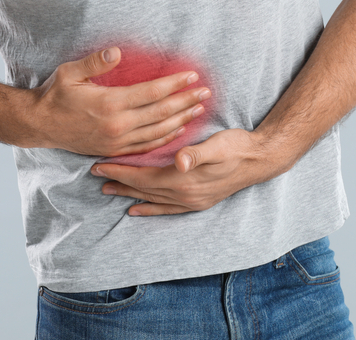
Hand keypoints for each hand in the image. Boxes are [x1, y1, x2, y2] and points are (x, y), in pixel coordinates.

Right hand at [29, 47, 209, 156]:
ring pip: (159, 131)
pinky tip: (178, 129)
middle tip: (205, 92)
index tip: (192, 75)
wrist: (41, 125)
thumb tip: (116, 51)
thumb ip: (94, 62)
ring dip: (182, 120)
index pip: (152, 92)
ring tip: (198, 109)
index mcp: (110, 103)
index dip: (175, 84)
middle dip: (186, 101)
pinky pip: (148, 146)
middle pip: (162, 112)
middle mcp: (118, 124)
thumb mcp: (70, 73)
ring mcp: (118, 140)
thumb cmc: (55, 95)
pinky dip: (167, 137)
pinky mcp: (115, 150)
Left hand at [90, 129, 268, 215]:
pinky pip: (166, 209)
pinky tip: (136, 210)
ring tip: (108, 189)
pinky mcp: (197, 202)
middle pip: (142, 189)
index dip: (121, 170)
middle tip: (94, 174)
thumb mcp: (217, 145)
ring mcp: (190, 201)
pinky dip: (149, 210)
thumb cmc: (237, 146)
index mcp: (185, 179)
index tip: (99, 163)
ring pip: (151, 199)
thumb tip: (180, 160)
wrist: (260, 160)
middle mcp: (184, 194)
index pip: (143, 176)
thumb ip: (197, 154)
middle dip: (118, 180)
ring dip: (129, 194)